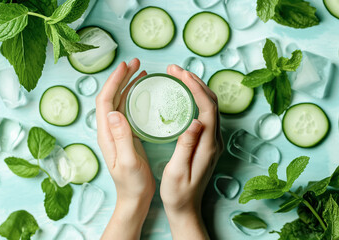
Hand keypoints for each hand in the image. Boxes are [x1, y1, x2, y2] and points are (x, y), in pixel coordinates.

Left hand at [96, 59, 154, 239]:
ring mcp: (117, 131)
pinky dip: (134, 96)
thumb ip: (122, 138)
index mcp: (107, 134)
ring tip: (139, 70)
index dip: (114, 81)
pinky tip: (142, 90)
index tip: (125, 66)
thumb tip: (114, 112)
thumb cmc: (132, 183)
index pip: (105, 101)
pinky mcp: (127, 134)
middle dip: (121, 77)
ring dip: (127, 84)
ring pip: (119, 101)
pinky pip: (128, 109)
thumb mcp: (129, 161)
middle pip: (111, 96)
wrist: (134, 197)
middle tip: (135, 62)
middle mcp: (109, 130)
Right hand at [160, 65, 223, 239]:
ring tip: (178, 77)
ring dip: (196, 88)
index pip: (207, 108)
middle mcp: (214, 141)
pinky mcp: (207, 143)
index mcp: (208, 146)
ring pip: (209, 106)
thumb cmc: (178, 193)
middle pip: (211, 102)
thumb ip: (186, 146)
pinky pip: (205, 114)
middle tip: (175, 70)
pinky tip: (183, 96)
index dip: (196, 87)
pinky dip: (196, 99)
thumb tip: (196, 120)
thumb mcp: (177, 171)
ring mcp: (212, 141)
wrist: (186, 208)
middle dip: (195, 82)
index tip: (180, 74)